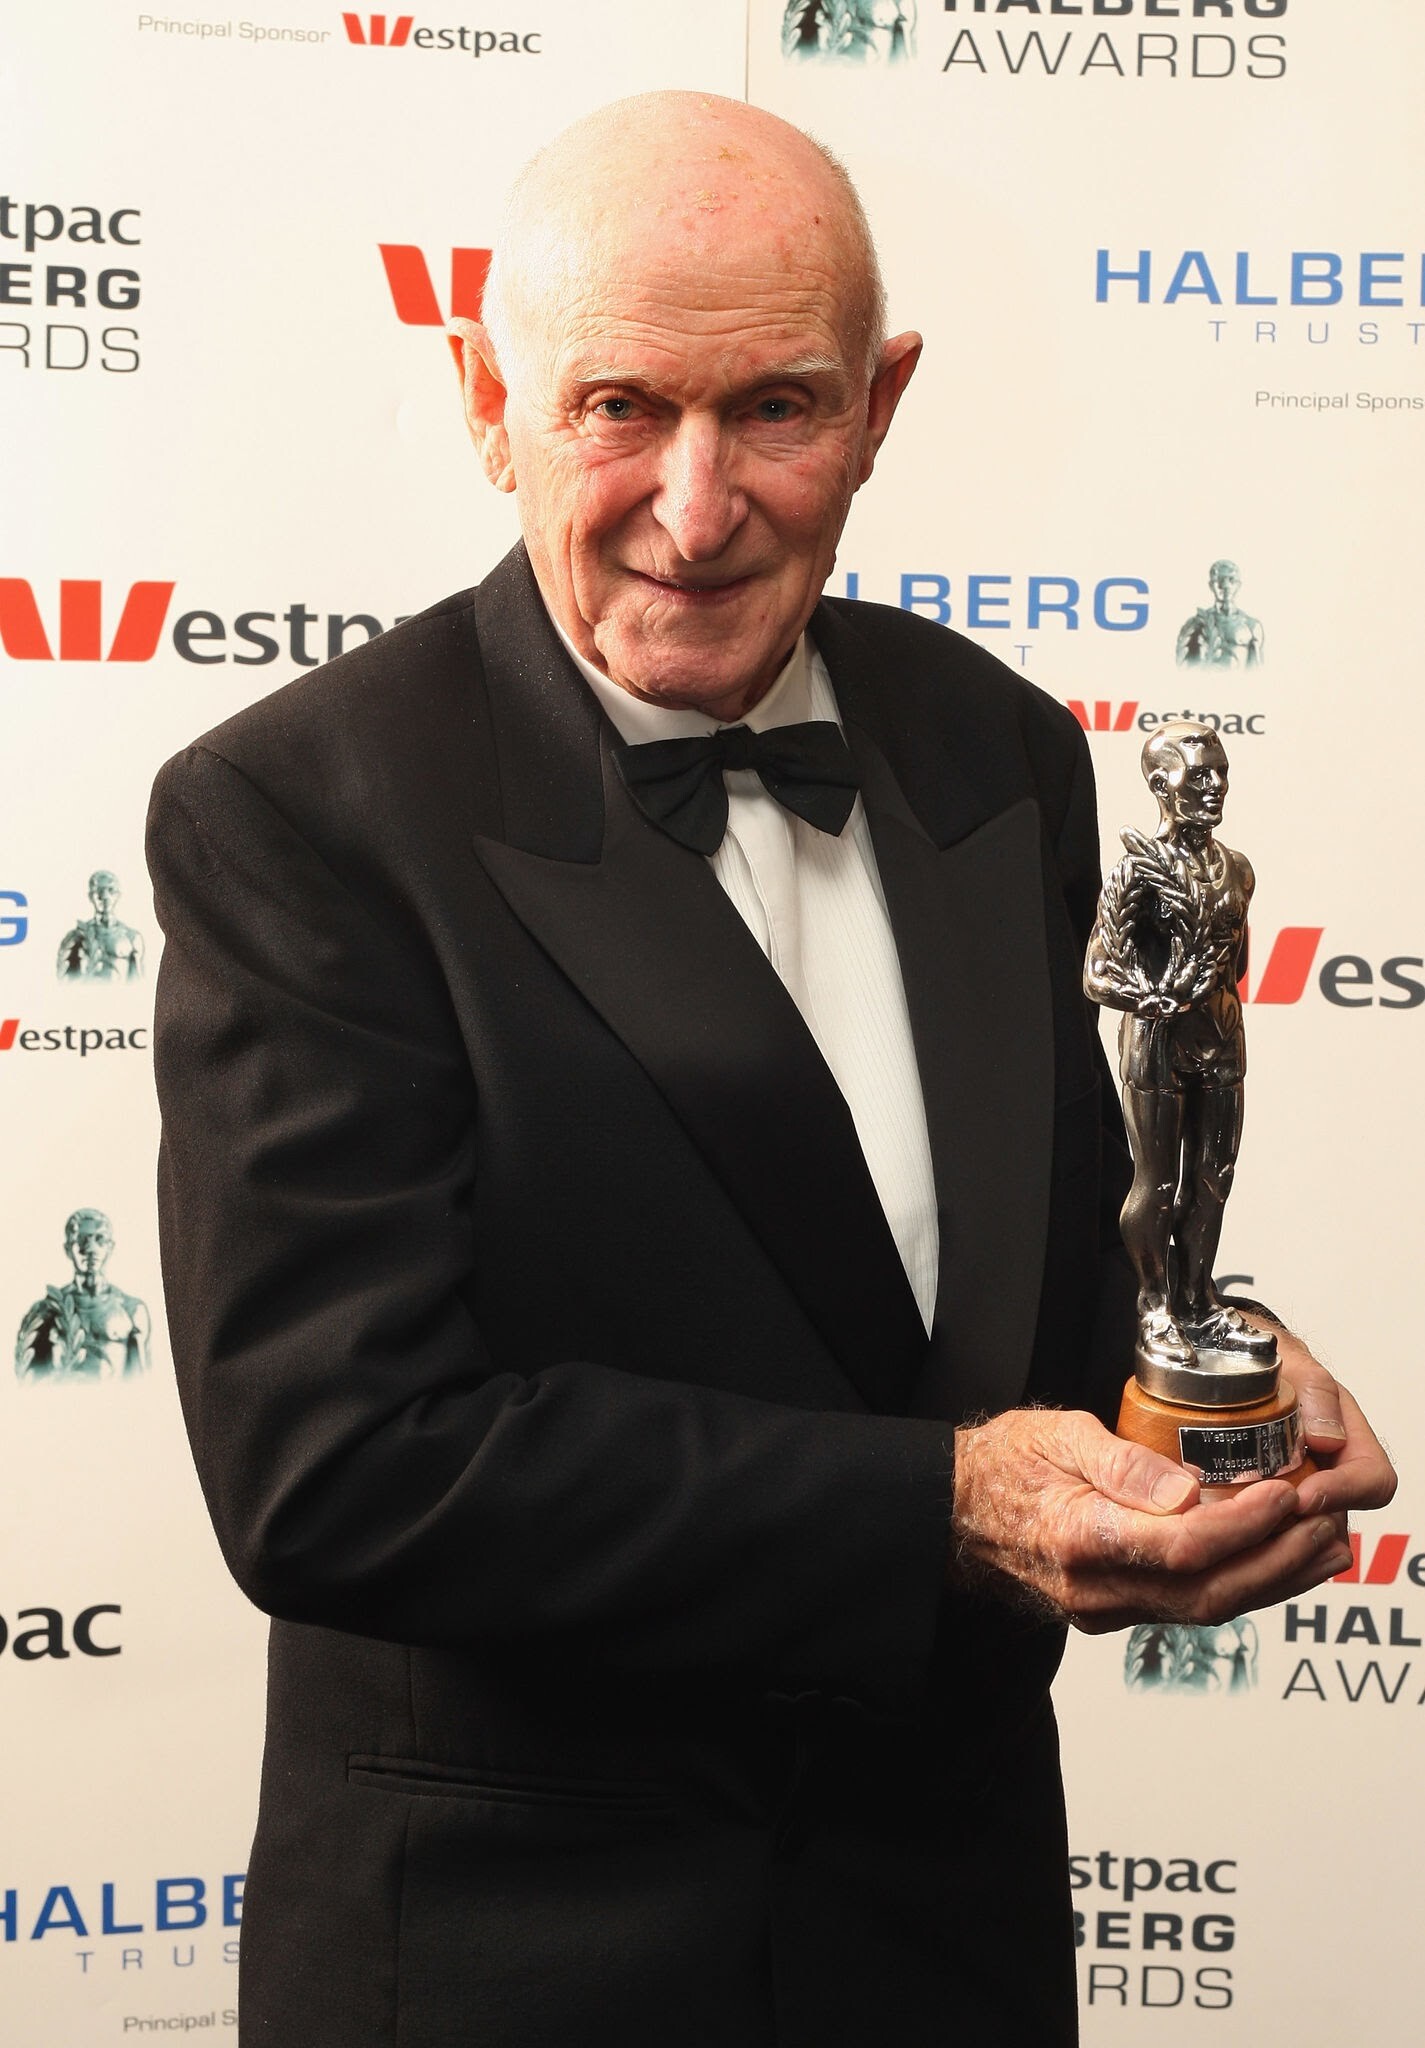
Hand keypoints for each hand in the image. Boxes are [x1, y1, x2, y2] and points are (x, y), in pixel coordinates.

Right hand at [949, 1406, 1362, 1633]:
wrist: (954, 1513)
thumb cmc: (1001, 1465)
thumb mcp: (1056, 1434)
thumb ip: (1122, 1463)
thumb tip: (1187, 1490)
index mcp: (1079, 1537)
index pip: (1184, 1546)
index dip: (1245, 1525)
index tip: (1283, 1493)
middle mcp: (1095, 1587)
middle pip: (1208, 1590)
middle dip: (1276, 1559)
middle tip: (1321, 1521)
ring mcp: (1104, 1608)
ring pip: (1205, 1607)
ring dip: (1270, 1581)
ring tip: (1317, 1546)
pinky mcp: (1113, 1611)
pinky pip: (1188, 1606)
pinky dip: (1239, 1586)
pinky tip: (1271, 1562)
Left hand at [1246, 1319, 1396, 1523]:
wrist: (1229, 1365)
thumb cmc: (1267, 1364)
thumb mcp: (1292, 1364)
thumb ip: (1315, 1391)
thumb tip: (1329, 1438)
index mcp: (1349, 1443)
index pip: (1372, 1483)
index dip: (1343, 1494)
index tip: (1303, 1495)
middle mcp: (1329, 1477)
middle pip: (1333, 1523)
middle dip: (1297, 1526)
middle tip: (1252, 1516)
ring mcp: (1299, 1499)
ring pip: (1298, 1541)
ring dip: (1268, 1539)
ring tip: (1227, 1525)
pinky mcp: (1265, 1514)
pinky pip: (1266, 1543)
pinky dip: (1247, 1543)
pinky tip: (1217, 1533)